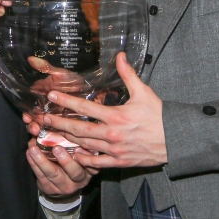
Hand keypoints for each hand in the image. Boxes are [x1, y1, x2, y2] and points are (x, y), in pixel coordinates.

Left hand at [25, 139, 96, 198]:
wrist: (61, 183)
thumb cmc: (70, 158)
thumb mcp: (75, 149)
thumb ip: (71, 137)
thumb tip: (55, 124)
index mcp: (90, 167)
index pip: (92, 163)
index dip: (87, 156)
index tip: (79, 147)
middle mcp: (80, 178)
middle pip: (75, 171)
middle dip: (65, 160)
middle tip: (56, 148)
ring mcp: (64, 185)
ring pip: (54, 174)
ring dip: (42, 161)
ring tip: (34, 149)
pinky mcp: (50, 188)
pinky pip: (41, 176)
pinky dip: (34, 163)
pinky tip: (29, 154)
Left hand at [36, 52, 166, 168]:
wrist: (174, 140)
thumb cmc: (160, 116)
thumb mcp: (144, 92)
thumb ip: (128, 75)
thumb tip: (120, 56)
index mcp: (116, 115)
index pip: (85, 107)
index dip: (66, 102)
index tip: (52, 97)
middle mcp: (113, 134)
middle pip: (79, 129)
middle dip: (59, 123)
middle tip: (43, 119)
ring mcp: (114, 150)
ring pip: (85, 145)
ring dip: (68, 140)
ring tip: (54, 134)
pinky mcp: (119, 161)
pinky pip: (97, 163)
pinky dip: (84, 160)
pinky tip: (74, 154)